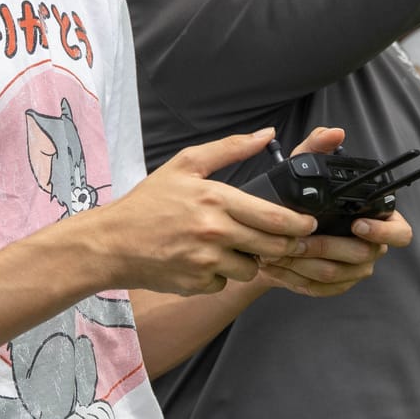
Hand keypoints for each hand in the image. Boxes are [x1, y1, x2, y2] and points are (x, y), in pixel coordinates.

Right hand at [90, 129, 317, 295]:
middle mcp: (214, 232)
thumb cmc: (148, 203)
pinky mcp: (197, 284)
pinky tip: (204, 260)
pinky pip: (225, 282)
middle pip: (272, 246)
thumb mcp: (185, 165)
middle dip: (284, 245)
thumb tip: (266, 135)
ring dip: (248, 260)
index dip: (299, 224)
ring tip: (231, 246)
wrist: (111, 243)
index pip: (274, 217)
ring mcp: (206, 261)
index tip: (308, 224)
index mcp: (216, 199)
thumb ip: (229, 149)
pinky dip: (220, 274)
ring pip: (250, 268)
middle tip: (283, 239)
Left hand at [255, 127, 411, 296]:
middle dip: (325, 246)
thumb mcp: (304, 167)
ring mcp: (354, 270)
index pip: (400, 232)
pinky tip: (276, 267)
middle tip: (297, 240)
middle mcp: (372, 247)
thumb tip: (334, 132)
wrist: (278, 232)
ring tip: (278, 251)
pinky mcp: (334, 286)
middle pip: (361, 255)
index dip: (383, 231)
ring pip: (335, 274)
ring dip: (304, 263)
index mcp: (378, 219)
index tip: (357, 224)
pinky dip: (296, 278)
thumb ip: (317, 146)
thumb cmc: (300, 196)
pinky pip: (320, 288)